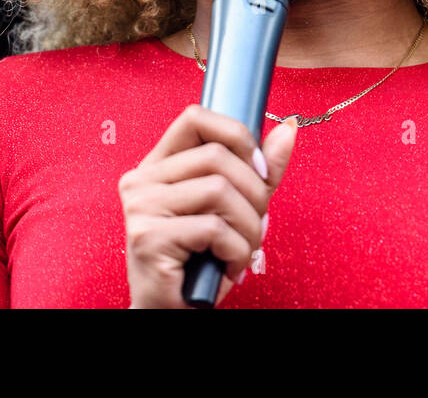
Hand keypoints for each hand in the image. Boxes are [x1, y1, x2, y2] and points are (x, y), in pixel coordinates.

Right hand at [120, 105, 297, 307]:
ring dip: (249, 226)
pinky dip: (236, 250)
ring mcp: (140, 207)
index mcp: (158, 164)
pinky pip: (213, 228)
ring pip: (219, 190)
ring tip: (245, 250)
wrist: (171, 311)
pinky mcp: (148, 237)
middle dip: (254, 193)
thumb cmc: (201, 259)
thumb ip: (259, 170)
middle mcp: (142, 180)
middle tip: (257, 224)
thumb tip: (288, 129)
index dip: (237, 136)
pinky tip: (229, 267)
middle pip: (217, 156)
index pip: (195, 117)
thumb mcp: (236, 207)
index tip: (258, 169)